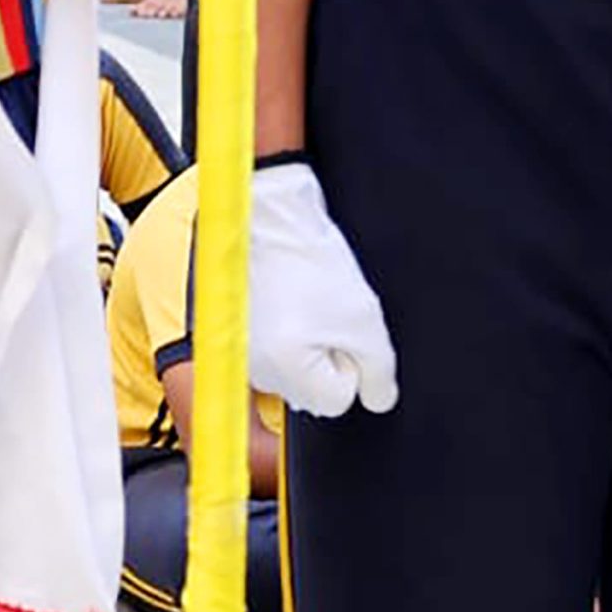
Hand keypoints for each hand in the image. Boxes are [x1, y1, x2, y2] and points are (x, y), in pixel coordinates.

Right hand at [248, 162, 396, 417]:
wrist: (267, 212)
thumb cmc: (309, 257)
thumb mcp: (364, 319)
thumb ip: (380, 372)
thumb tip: (378, 397)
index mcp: (284, 370)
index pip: (339, 400)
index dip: (351, 363)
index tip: (340, 326)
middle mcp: (253, 367)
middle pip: (311, 388)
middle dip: (326, 355)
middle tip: (323, 310)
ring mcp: (238, 349)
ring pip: (292, 368)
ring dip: (304, 341)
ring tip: (302, 296)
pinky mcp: (231, 328)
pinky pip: (270, 348)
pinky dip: (281, 328)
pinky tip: (284, 296)